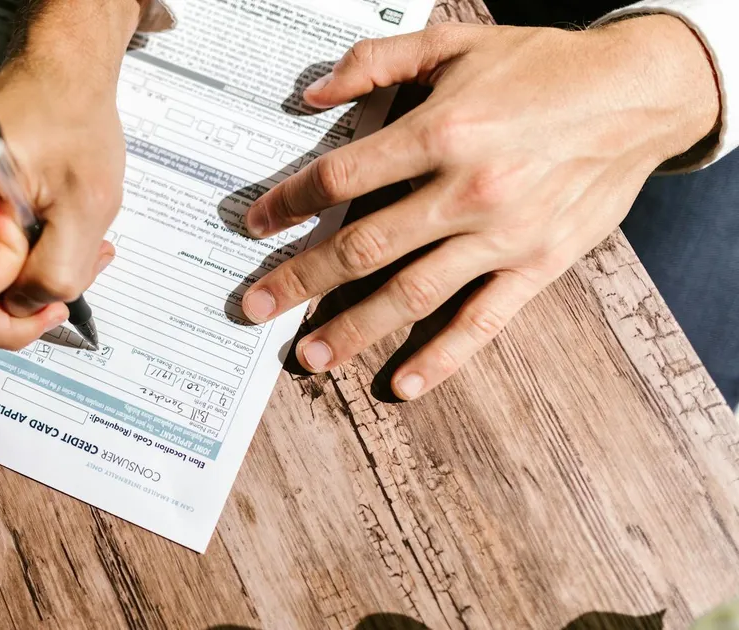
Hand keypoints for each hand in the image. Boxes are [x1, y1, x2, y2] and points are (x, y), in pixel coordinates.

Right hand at [0, 57, 124, 350]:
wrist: (59, 76)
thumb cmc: (73, 121)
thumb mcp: (89, 206)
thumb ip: (58, 274)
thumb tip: (26, 309)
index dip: (19, 292)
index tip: (55, 248)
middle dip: (10, 310)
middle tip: (60, 292)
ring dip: (8, 295)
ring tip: (58, 256)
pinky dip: (1, 276)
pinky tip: (40, 248)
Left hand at [242, 16, 719, 399]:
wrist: (640, 93)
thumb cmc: (542, 66)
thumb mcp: (457, 41)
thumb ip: (378, 61)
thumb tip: (312, 95)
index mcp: (442, 132)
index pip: (342, 177)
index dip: (290, 203)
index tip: (256, 224)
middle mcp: (467, 191)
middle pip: (362, 247)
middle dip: (300, 281)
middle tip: (254, 307)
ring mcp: (503, 236)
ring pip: (411, 294)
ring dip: (354, 328)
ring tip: (309, 355)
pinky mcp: (538, 266)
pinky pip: (482, 322)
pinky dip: (442, 358)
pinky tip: (402, 384)